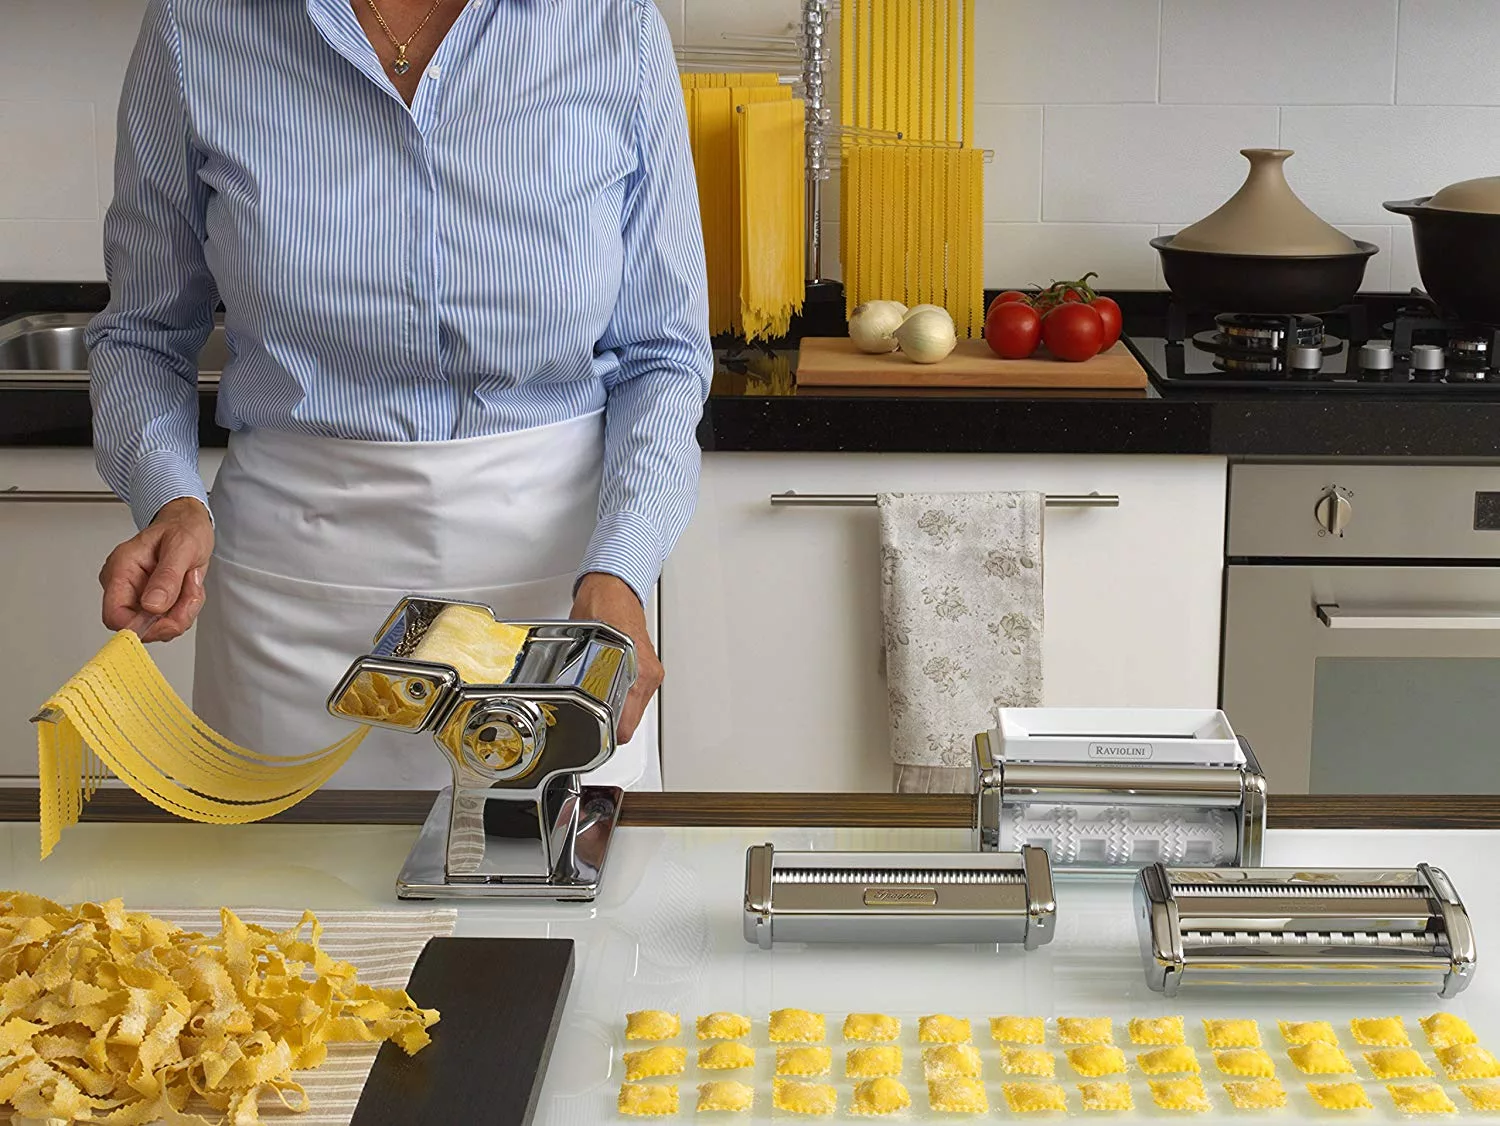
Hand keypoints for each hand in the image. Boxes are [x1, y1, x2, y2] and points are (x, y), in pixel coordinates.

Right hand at [99, 497, 214, 642]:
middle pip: (140, 626)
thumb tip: (152, 606)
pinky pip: (170, 620)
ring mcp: (138, 596)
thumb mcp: (182, 546)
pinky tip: (189, 587)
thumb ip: (167, 576)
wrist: (188, 524)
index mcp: (121, 569)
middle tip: (191, 590)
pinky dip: (186, 609)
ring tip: (191, 582)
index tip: (167, 619)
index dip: (139, 626)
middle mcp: (125, 586)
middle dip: (172, 616)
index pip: (114, 615)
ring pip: (159, 626)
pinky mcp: (153, 602)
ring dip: (183, 610)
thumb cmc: (182, 528)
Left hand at [570, 572, 661, 743]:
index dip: (606, 737)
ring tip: (593, 696)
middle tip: (586, 719)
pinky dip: (620, 695)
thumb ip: (578, 673)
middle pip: (629, 721)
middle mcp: (648, 675)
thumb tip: (562, 697)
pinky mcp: (647, 668)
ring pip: (631, 709)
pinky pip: (633, 694)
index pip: (626, 727)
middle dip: (608, 723)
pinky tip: (604, 683)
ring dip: (614, 708)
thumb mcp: (582, 643)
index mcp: (638, 673)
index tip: (592, 743)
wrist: (615, 587)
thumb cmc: (602, 605)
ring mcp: (650, 672)